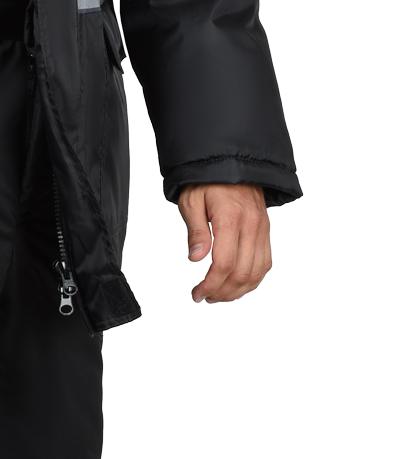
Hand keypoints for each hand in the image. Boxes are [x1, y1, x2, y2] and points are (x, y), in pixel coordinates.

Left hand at [178, 183, 271, 303]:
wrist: (232, 161)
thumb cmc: (208, 180)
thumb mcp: (191, 201)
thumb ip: (195, 231)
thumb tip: (196, 259)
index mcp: (230, 217)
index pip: (224, 263)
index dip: (210, 285)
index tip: (197, 293)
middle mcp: (252, 225)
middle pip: (242, 273)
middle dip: (222, 292)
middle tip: (204, 297)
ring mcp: (262, 229)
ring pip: (257, 273)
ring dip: (238, 291)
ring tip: (219, 295)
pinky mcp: (266, 231)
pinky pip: (265, 263)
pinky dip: (253, 280)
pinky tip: (237, 285)